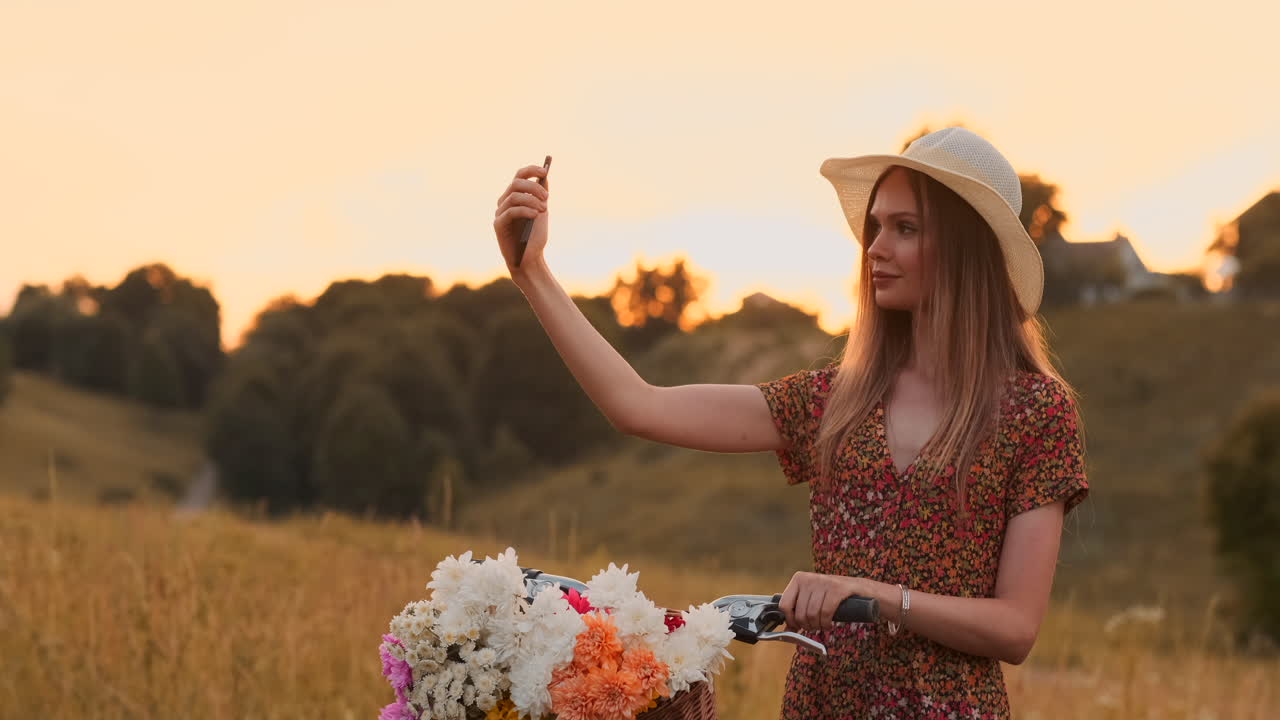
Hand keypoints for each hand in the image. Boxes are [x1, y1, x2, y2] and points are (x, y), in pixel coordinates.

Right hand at [493, 163, 549, 277]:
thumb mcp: (542, 212)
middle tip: (547, 197)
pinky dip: (525, 210)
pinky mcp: (498, 224)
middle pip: (516, 183)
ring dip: (532, 200)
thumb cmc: (535, 236)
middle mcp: (504, 202)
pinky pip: (511, 211)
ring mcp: (500, 213)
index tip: (545, 171)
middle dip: (533, 187)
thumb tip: (544, 176)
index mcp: (515, 196)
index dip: (531, 170)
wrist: (530, 258)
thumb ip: (541, 195)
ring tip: (544, 210)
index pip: (519, 176)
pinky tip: (536, 215)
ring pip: (514, 196)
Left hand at [778, 571, 862, 631]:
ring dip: (817, 626)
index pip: (784, 604)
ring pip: (812, 614)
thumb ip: (799, 612)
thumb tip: (786, 630)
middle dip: (806, 626)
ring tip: (822, 625)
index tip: (797, 626)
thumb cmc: (834, 597)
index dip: (790, 620)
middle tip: (814, 627)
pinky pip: (826, 612)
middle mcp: (809, 578)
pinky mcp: (838, 588)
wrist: (863, 589)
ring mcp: (824, 582)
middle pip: (799, 613)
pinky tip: (829, 624)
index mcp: (799, 579)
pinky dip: (826, 623)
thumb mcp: (813, 601)